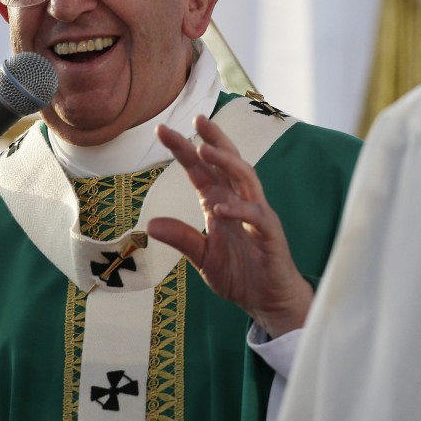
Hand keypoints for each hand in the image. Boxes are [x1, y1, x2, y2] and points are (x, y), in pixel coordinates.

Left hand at [146, 115, 312, 337]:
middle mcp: (239, 202)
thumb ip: (182, 238)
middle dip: (214, 139)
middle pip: (228, 163)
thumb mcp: (203, 257)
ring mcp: (257, 215)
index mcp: (220, 203)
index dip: (184, 150)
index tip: (163, 130)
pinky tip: (220, 207)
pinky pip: (256, 216)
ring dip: (226, 162)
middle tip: (197, 118)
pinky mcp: (270, 234)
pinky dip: (238, 209)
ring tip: (204, 148)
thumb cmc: (240, 274)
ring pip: (245, 179)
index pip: (201, 170)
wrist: (268, 302)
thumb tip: (150, 226)